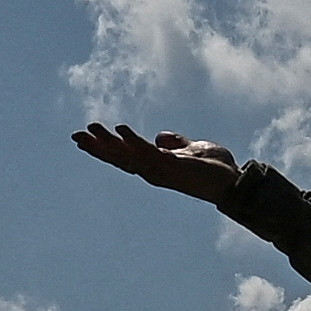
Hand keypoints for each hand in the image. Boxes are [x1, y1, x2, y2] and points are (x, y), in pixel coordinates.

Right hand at [71, 122, 240, 205]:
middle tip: (75, 136)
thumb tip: (162, 137)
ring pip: (129, 155)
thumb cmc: (214, 168)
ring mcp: (162, 170)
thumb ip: (176, 143)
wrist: (234, 181)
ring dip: (110, 143)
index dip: (103, 149)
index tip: (84, 138)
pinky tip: (121, 129)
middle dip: (97, 148)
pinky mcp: (173, 166)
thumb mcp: (192, 148)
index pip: (123, 157)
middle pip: (119, 159)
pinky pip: (149, 152)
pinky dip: (134, 141)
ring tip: (92, 129)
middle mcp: (154, 171)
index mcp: (154, 166)